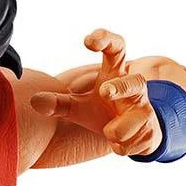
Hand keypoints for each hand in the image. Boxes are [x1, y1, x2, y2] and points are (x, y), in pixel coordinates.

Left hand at [30, 30, 161, 157]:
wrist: (133, 133)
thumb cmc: (102, 110)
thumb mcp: (78, 107)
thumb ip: (59, 104)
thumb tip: (35, 100)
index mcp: (116, 75)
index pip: (116, 50)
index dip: (106, 40)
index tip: (88, 39)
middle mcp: (134, 89)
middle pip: (135, 81)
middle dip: (121, 86)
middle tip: (104, 91)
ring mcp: (144, 110)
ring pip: (137, 117)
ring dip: (118, 128)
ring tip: (109, 131)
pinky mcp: (150, 132)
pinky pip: (136, 142)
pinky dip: (123, 146)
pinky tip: (119, 145)